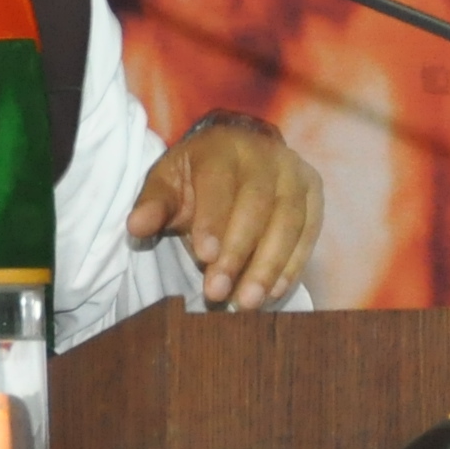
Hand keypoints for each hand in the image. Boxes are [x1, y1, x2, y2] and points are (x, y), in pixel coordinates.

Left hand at [127, 115, 323, 309]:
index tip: (204, 257)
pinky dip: (292, 264)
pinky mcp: (313, 192)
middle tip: (219, 292)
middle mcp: (265, 154)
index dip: (213, 220)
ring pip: (288, 222)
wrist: (238, 156)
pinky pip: (308, 231)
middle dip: (238, 253)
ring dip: (268, 266)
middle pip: (257, 205)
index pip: (219, 183)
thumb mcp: (168, 183)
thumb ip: (154, 205)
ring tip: (247, 302)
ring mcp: (294, 172)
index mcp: (222, 147)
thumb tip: (136, 227)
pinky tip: (274, 292)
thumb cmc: (196, 178)